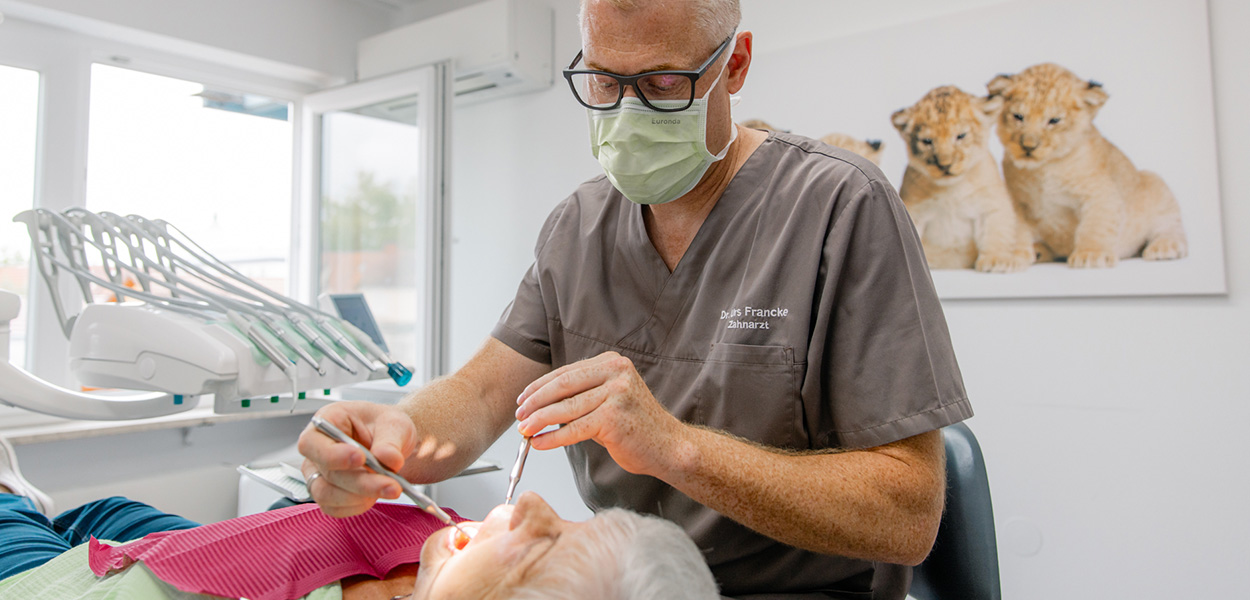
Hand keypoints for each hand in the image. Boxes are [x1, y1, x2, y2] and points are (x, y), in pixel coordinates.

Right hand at [297, 401, 416, 516]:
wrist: (392, 443)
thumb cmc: (385, 426)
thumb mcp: (395, 422)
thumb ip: (390, 440)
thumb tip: (388, 459)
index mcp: (326, 421)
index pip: (311, 442)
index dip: (332, 455)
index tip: (361, 458)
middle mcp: (316, 449)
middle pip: (326, 473)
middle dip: (361, 483)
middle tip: (391, 485)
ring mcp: (319, 474)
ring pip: (327, 495)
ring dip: (360, 497)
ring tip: (389, 488)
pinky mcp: (328, 494)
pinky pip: (335, 509)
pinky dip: (358, 506)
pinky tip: (376, 495)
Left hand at [514, 352, 682, 476]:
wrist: (668, 447)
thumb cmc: (637, 426)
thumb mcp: (610, 399)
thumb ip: (582, 395)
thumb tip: (541, 406)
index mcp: (612, 363)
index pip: (566, 373)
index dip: (539, 387)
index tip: (523, 399)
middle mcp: (615, 372)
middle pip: (562, 386)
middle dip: (535, 402)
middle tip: (519, 415)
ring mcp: (616, 393)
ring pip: (565, 408)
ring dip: (539, 420)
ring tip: (524, 430)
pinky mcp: (614, 417)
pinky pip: (574, 428)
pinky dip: (553, 437)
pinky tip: (539, 443)